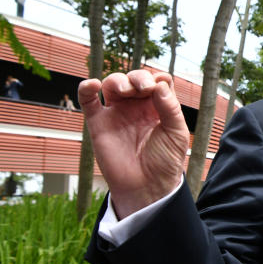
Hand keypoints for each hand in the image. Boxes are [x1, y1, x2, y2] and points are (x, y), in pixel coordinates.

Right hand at [79, 70, 189, 216]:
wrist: (146, 186)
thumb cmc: (165, 161)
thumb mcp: (176, 133)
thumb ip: (170, 108)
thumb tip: (159, 84)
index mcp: (158, 106)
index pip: (157, 81)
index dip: (157, 79)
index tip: (157, 89)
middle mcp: (137, 106)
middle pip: (135, 79)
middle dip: (138, 78)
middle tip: (143, 89)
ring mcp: (117, 113)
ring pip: (113, 84)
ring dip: (118, 80)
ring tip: (125, 90)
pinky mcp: (98, 123)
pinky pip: (88, 101)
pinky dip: (86, 89)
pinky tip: (92, 84)